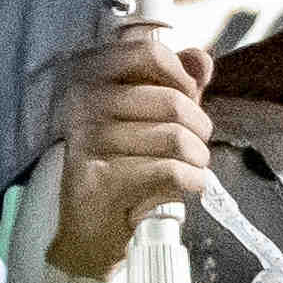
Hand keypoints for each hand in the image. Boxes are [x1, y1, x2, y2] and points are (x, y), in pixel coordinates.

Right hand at [44, 30, 215, 277]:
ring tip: (189, 168)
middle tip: (194, 147)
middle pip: (172, 101)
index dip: (181, 77)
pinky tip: (183, 187)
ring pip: (176, 139)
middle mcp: (82, 104)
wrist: (93, 229)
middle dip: (199, 128)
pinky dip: (192, 182)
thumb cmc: (127, 165)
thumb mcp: (154, 118)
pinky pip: (171, 171)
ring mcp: (87, 142)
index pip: (149, 53)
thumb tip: (200, 58)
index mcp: (91, 79)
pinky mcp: (100, 180)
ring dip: (198, 159)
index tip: (186, 99)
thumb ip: (177, 85)